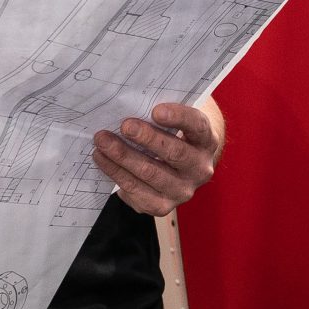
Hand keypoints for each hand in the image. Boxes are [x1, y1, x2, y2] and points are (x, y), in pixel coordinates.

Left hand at [93, 102, 221, 215]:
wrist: (177, 168)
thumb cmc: (171, 134)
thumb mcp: (175, 121)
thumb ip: (161, 113)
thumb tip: (130, 102)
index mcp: (207, 141)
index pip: (198, 127)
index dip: (178, 117)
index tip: (156, 111)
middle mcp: (200, 169)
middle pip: (175, 153)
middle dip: (147, 138)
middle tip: (124, 125)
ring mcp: (182, 191)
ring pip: (151, 173)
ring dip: (123, 156)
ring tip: (102, 140)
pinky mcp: (162, 206)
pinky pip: (135, 190)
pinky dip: (115, 172)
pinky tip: (101, 158)